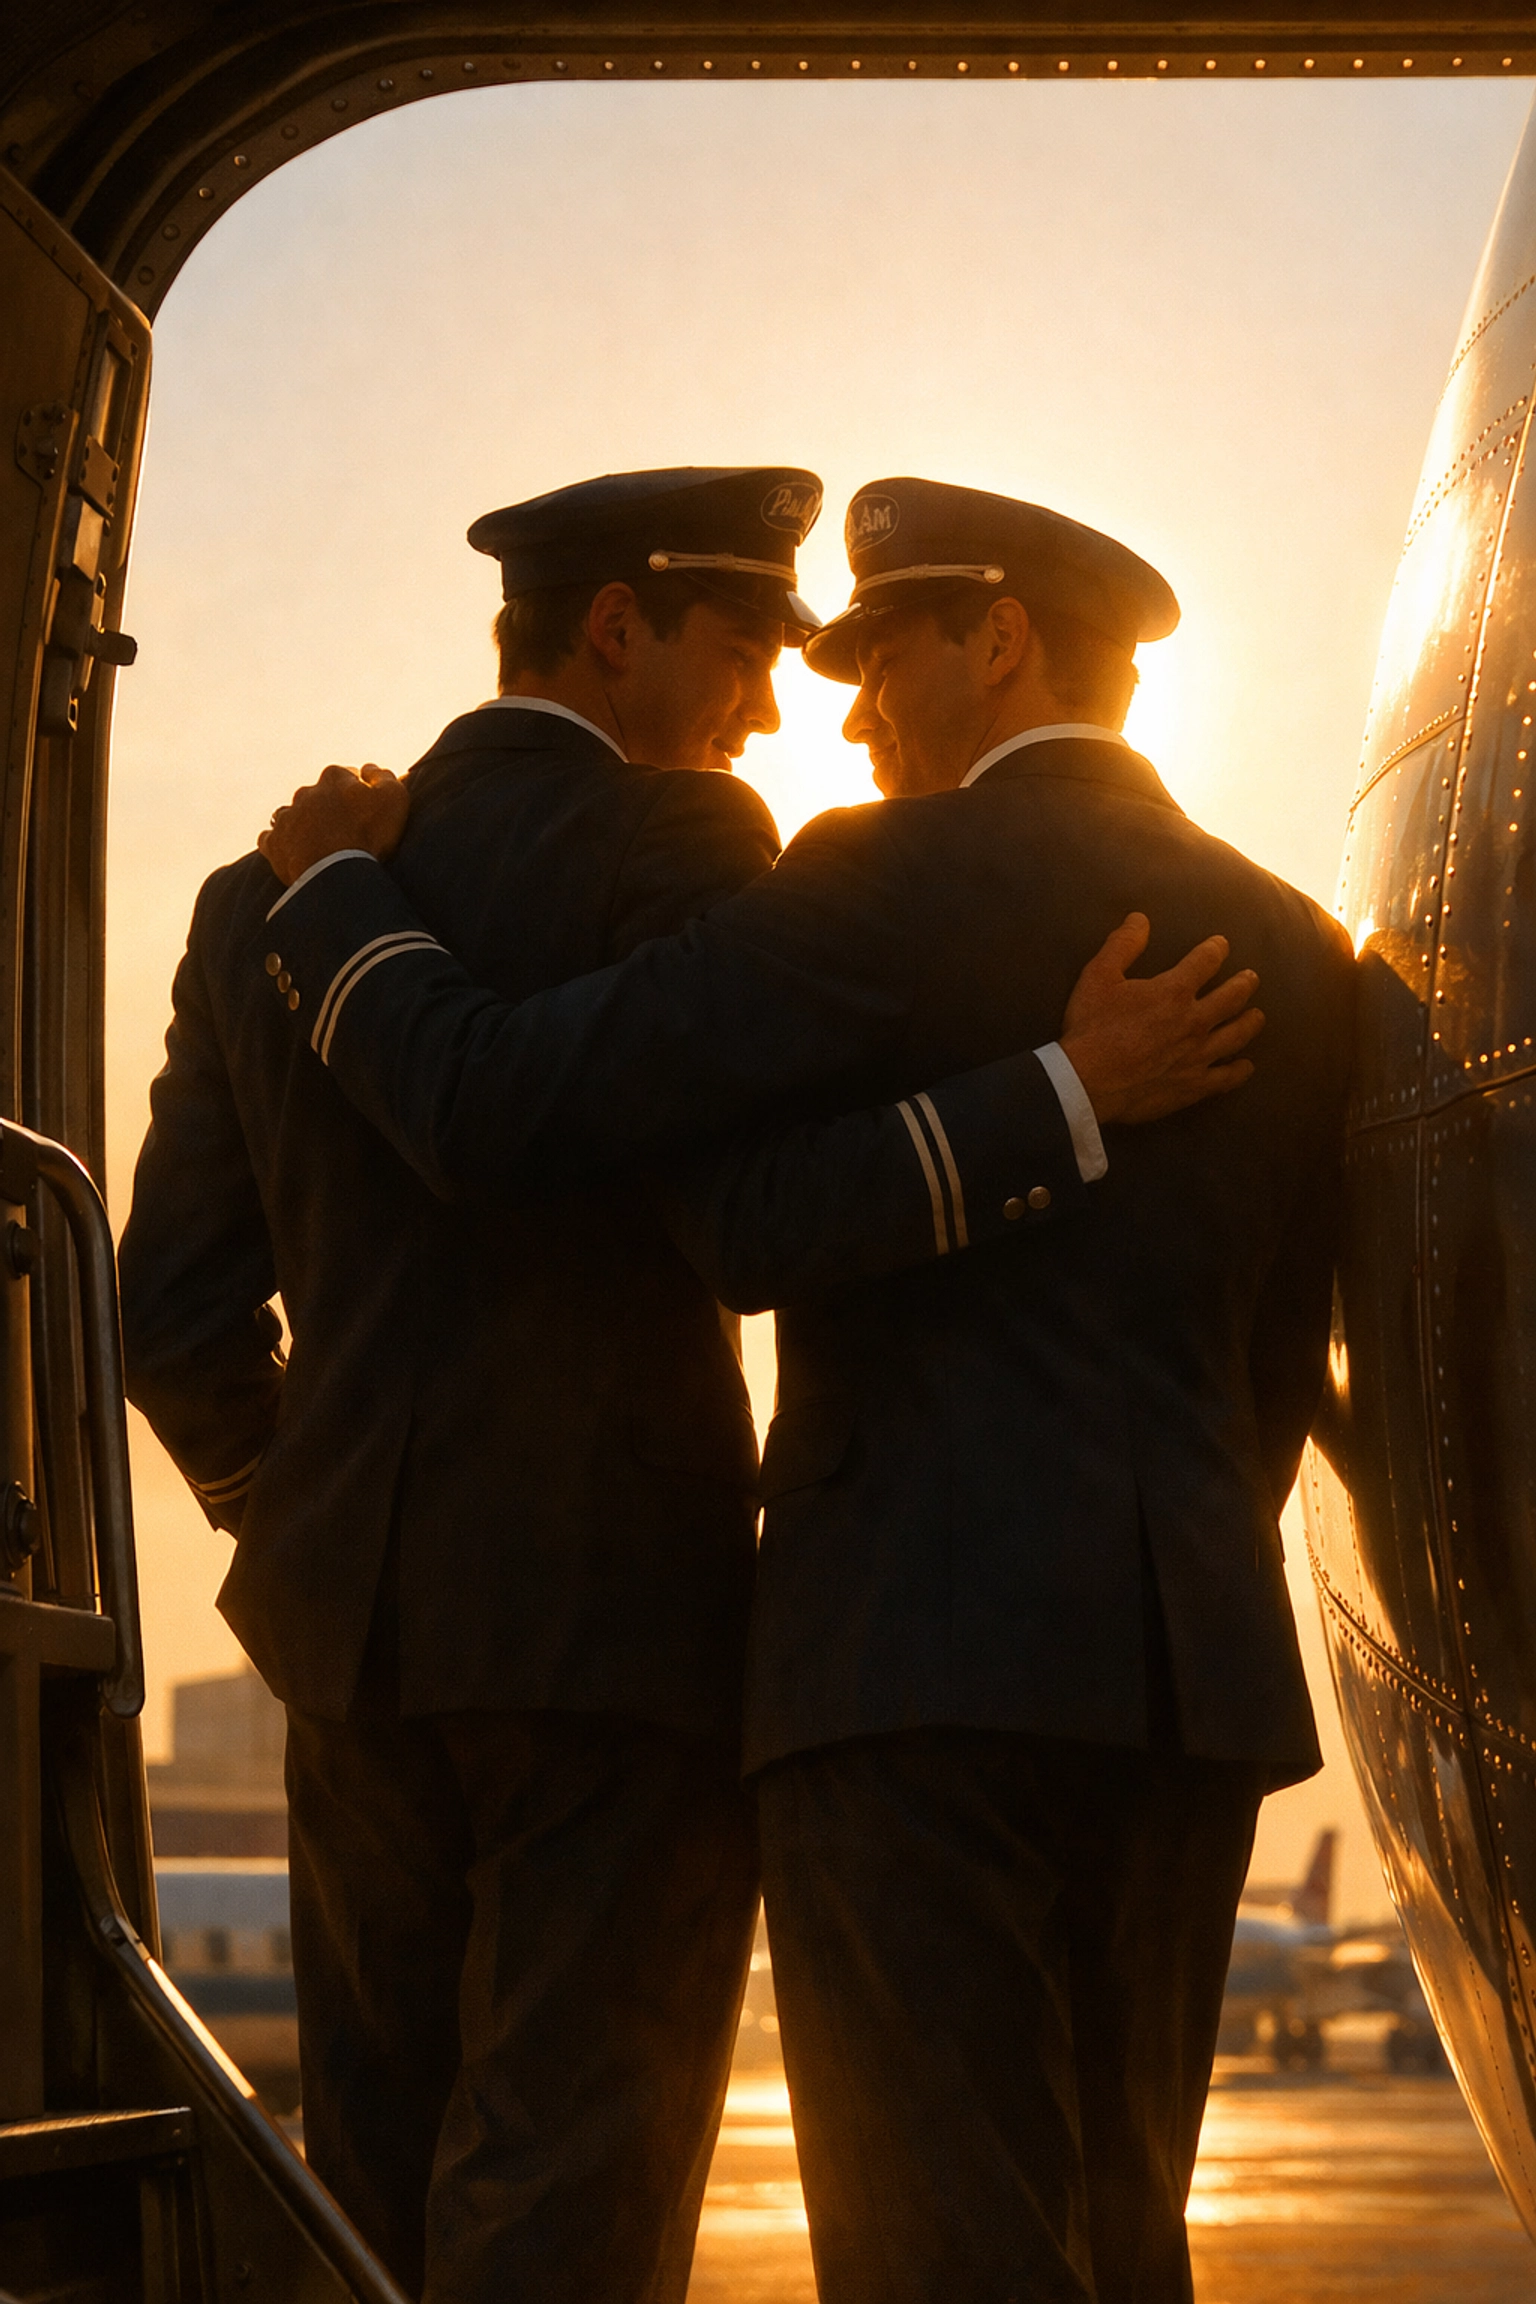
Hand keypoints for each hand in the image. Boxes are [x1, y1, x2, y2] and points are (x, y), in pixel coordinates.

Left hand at [257, 763, 408, 884]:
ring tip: (319, 843)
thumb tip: (368, 769)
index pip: (347, 777)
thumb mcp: (394, 798)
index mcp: (334, 777)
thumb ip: (384, 777)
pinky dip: (282, 843)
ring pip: (294, 814)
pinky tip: (294, 853)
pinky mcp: (273, 843)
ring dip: (304, 823)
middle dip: (330, 807)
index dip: (359, 793)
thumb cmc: (369, 835)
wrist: (335, 873)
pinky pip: (272, 838)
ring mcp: (287, 817)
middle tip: (346, 831)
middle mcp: (306, 792)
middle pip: (319, 795)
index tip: (368, 811)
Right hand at [1058, 913, 1262, 1124]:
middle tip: (1251, 978)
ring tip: (1257, 1016)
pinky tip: (1246, 1066)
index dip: (1216, 949)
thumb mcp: (1099, 977)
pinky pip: (1227, 1077)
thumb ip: (1123, 945)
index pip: (1206, 961)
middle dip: (1244, 984)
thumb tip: (1140, 919)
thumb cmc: (1091, 1028)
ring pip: (1238, 1035)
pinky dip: (1240, 1070)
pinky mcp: (1193, 1085)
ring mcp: (1198, 1055)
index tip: (1221, 945)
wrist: (1088, 1083)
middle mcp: (1194, 1021)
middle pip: (1232, 997)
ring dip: (1250, 1022)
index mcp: (1174, 991)